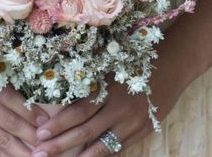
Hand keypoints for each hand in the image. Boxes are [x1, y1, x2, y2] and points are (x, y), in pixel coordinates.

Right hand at [0, 71, 48, 155]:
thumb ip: (9, 82)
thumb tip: (35, 100)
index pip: (13, 100)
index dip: (31, 113)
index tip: (47, 123)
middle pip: (8, 123)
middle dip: (30, 137)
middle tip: (47, 146)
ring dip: (19, 151)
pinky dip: (2, 154)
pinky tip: (15, 156)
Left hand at [31, 53, 191, 156]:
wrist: (171, 66)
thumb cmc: (135, 62)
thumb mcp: (111, 69)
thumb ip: (92, 87)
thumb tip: (65, 104)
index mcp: (108, 89)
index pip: (79, 110)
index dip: (59, 123)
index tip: (40, 133)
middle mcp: (120, 108)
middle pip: (86, 131)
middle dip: (61, 144)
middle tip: (39, 154)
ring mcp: (133, 123)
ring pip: (102, 146)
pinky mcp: (144, 131)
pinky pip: (119, 148)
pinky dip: (102, 156)